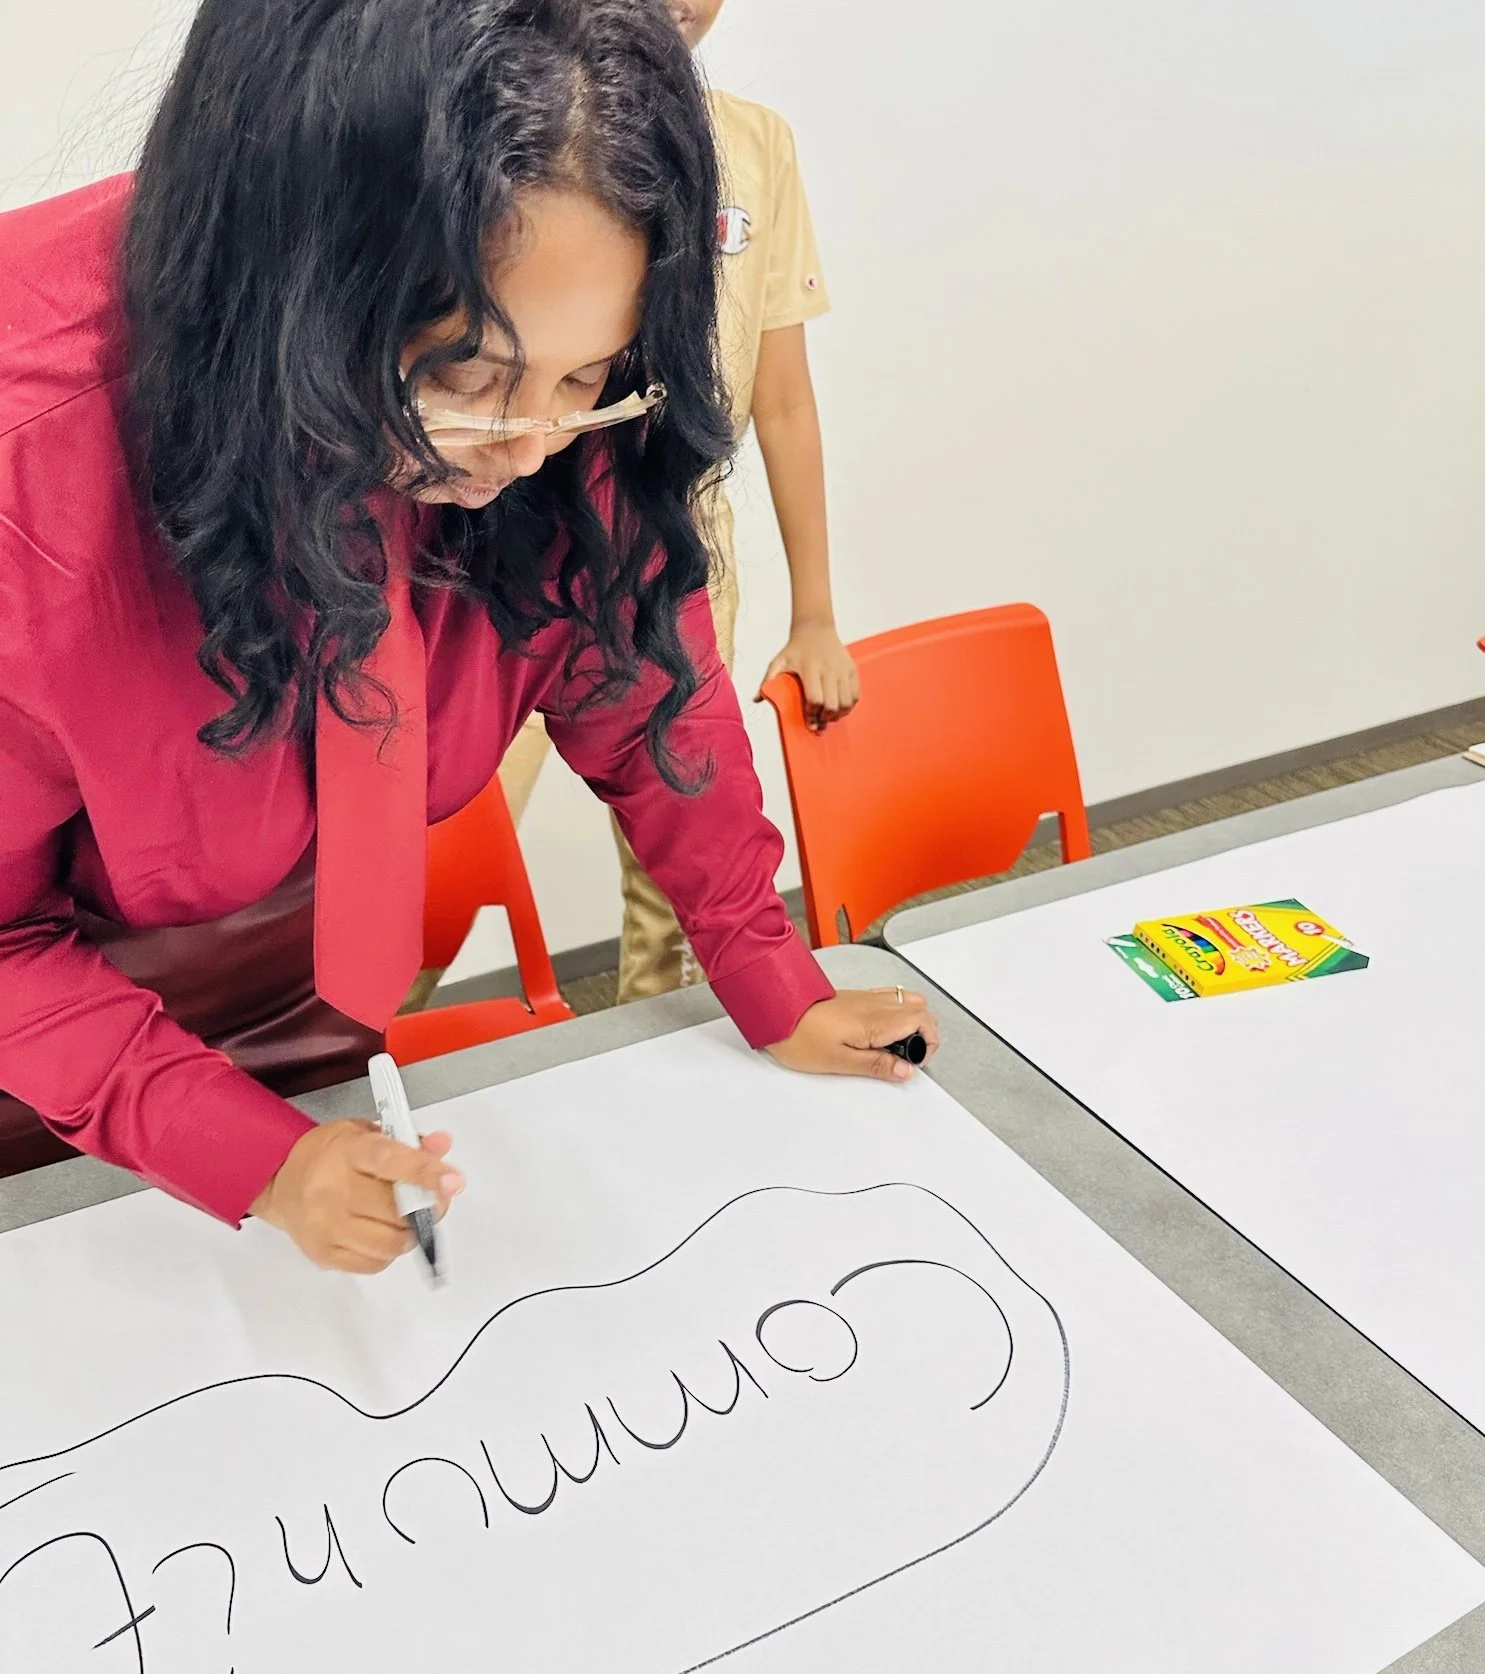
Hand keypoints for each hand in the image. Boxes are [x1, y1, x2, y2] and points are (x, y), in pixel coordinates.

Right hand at [250, 1119, 463, 1273]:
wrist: (279, 1180)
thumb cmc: (327, 1156)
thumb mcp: (366, 1133)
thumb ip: (408, 1141)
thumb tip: (441, 1146)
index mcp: (347, 1152)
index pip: (390, 1162)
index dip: (425, 1173)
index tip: (453, 1181)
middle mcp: (332, 1190)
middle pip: (396, 1211)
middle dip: (427, 1208)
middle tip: (431, 1200)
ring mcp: (326, 1226)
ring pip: (390, 1243)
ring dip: (408, 1232)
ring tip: (401, 1216)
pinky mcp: (324, 1254)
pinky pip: (375, 1263)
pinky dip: (387, 1251)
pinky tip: (378, 1230)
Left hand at [757, 621, 860, 731]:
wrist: (815, 629)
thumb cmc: (796, 648)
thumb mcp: (778, 661)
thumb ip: (768, 680)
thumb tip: (757, 698)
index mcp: (809, 668)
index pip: (814, 699)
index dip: (812, 715)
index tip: (809, 723)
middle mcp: (828, 668)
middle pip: (831, 704)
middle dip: (825, 719)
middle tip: (820, 723)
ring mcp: (842, 669)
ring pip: (846, 702)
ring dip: (838, 714)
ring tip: (830, 717)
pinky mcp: (852, 669)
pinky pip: (855, 695)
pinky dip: (849, 706)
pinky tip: (840, 708)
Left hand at [766, 987, 938, 1082]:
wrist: (776, 1013)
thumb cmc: (799, 1036)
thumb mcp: (839, 1061)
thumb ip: (876, 1064)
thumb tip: (905, 1070)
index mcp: (875, 1020)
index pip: (922, 1020)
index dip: (928, 1043)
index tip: (913, 1062)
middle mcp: (874, 1004)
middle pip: (920, 1008)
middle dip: (925, 1033)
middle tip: (907, 1056)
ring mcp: (866, 997)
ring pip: (907, 1000)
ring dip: (912, 1021)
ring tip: (895, 1046)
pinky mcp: (856, 997)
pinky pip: (889, 998)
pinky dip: (897, 1013)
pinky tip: (881, 1031)